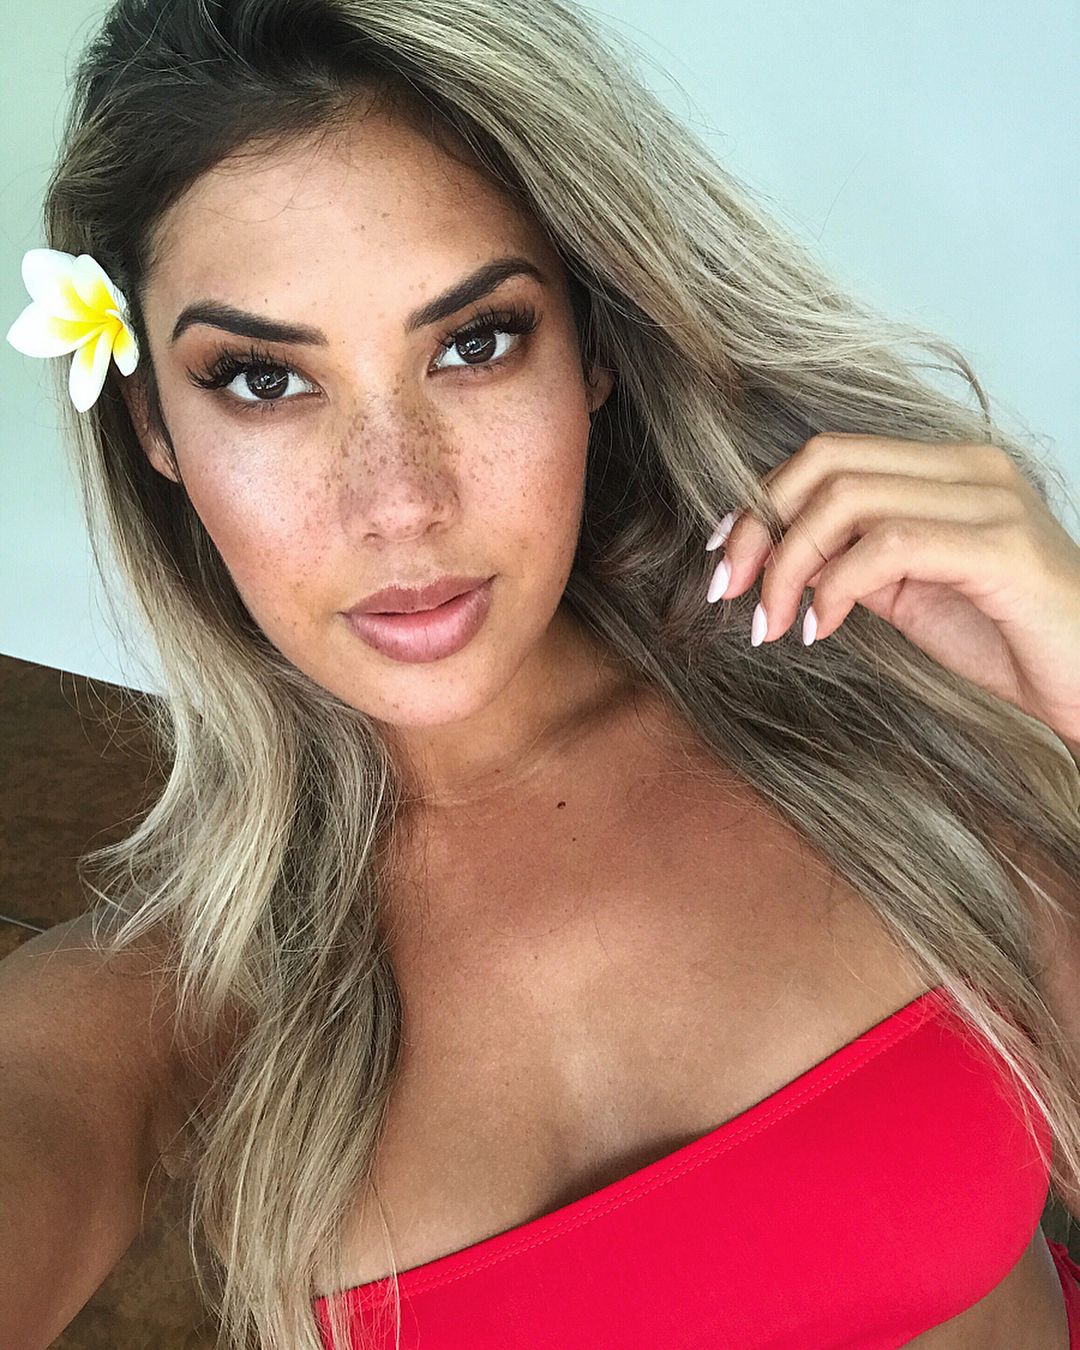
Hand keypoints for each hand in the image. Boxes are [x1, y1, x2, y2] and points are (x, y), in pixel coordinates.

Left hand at [705, 433, 1079, 749]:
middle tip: (731, 592)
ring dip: (789, 567)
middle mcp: (969, 468)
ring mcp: (988, 500)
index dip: (763, 501)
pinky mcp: (1000, 546)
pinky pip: (887, 546)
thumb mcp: (910, 593)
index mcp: (946, 468)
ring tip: (775, 625)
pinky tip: (821, 630)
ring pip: (847, 501)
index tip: (725, 557)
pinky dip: (835, 587)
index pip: (830, 455)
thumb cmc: (1007, 641)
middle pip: (827, 465)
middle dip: (761, 529)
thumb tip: (780, 556)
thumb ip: (855, 560)